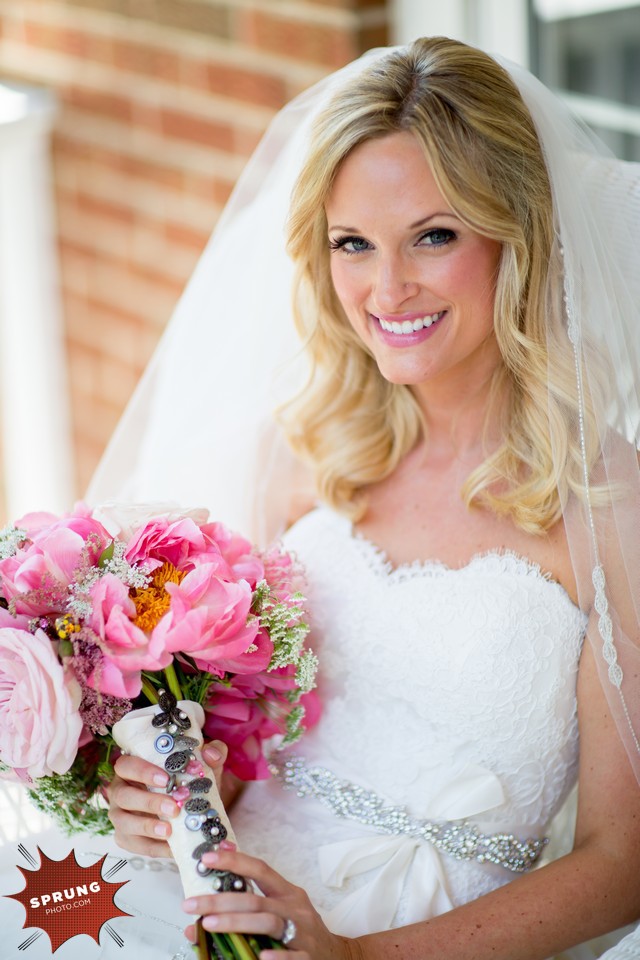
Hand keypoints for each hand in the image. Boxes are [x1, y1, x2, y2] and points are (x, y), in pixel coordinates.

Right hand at [107, 741, 226, 857]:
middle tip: (173, 808)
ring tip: (169, 831)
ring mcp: (120, 816)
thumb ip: (213, 754)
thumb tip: (212, 754)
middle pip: (123, 796)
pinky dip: (153, 848)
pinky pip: (135, 845)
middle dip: (148, 802)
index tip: (166, 780)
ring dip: (146, 827)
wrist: (193, 807)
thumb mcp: (204, 766)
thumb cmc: (190, 780)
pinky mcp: (126, 838)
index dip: (142, 772)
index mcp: (132, 768)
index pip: (126, 765)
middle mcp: (120, 790)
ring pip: (123, 822)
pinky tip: (171, 848)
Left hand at [182, 847, 353, 959]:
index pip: (260, 870)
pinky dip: (274, 957)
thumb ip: (245, 912)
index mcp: (287, 893)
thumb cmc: (301, 932)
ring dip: (236, 922)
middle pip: (255, 899)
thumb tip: (198, 919)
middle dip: (220, 899)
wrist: (338, 956)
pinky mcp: (308, 958)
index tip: (207, 859)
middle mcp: (295, 909)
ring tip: (209, 924)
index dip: (234, 861)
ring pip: (267, 922)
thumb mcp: (279, 913)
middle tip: (192, 903)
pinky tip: (257, 957)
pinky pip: (291, 957)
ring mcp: (303, 933)